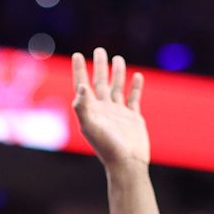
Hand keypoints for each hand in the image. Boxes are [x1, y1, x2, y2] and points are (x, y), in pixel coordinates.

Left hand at [71, 48, 150, 167]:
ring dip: (117, 73)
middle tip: (99, 50)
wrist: (127, 163)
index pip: (83, 86)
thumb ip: (83, 106)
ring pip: (117, 88)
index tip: (77, 55)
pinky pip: (134, 98)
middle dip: (99, 66)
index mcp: (91, 110)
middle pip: (100, 82)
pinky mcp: (133, 118)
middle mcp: (103, 109)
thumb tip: (81, 87)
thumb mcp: (90, 125)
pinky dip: (135, 87)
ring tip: (117, 58)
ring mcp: (119, 113)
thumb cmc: (106, 147)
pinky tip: (137, 76)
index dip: (79, 70)